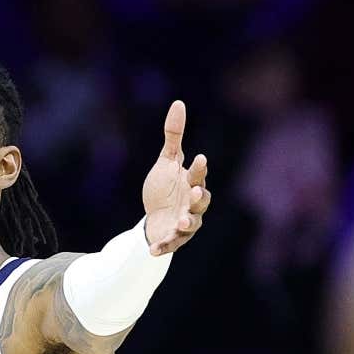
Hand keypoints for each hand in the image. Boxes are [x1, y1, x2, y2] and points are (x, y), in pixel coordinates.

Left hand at [141, 100, 210, 254]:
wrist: (155, 214)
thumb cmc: (166, 186)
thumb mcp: (167, 160)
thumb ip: (173, 135)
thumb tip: (178, 103)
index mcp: (192, 183)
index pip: (198, 175)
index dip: (199, 168)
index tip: (199, 158)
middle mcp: (192, 204)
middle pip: (201, 202)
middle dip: (198, 198)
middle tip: (194, 193)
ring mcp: (185, 223)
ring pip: (191, 225)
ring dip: (188, 224)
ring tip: (182, 223)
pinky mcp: (173, 238)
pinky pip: (171, 244)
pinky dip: (163, 247)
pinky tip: (152, 250)